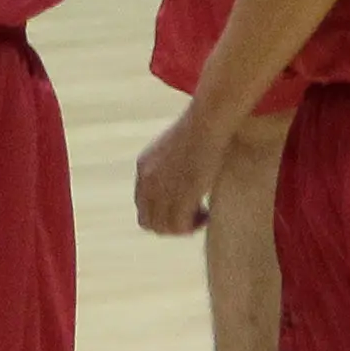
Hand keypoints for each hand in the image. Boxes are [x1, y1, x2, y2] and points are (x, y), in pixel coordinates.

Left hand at [130, 112, 226, 236]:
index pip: (142, 205)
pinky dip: (193, 226)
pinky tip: (207, 214)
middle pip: (148, 221)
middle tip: (194, 215)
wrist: (207, 122)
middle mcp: (147, 181)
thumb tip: (187, 169)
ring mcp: (161, 190)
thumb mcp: (177, 144)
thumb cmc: (202, 126)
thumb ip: (173, 161)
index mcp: (144, 167)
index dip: (162, 212)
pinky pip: (180, 227)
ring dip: (183, 227)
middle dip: (171, 224)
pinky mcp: (179, 196)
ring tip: (202, 215)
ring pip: (163, 228)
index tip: (184, 206)